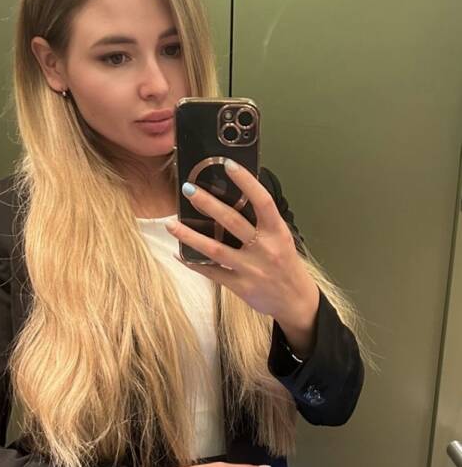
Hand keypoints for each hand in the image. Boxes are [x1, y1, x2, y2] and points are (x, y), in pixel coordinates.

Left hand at [165, 158, 319, 330]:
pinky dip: (194, 263)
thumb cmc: (285, 265)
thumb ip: (262, 222)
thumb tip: (236, 197)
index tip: (228, 164)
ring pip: (215, 249)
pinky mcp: (241, 286)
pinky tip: (179, 253)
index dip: (247, 182)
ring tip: (170, 224)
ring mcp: (251, 269)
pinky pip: (212, 273)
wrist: (296, 301)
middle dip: (207, 204)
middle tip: (188, 189)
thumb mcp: (282, 239)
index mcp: (277, 232)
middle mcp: (265, 248)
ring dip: (190, 236)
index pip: (262, 201)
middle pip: (232, 221)